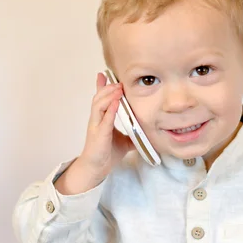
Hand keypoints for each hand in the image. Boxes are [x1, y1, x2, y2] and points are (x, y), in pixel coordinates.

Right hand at [55, 73, 133, 193]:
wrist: (96, 168)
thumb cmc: (107, 153)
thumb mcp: (124, 140)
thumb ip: (132, 133)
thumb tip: (146, 131)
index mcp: (102, 119)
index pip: (101, 99)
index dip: (102, 86)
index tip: (104, 74)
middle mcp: (97, 120)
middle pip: (99, 97)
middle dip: (108, 87)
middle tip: (118, 80)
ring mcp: (96, 126)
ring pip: (98, 104)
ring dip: (108, 95)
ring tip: (117, 87)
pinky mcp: (98, 135)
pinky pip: (104, 119)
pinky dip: (110, 110)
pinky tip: (116, 102)